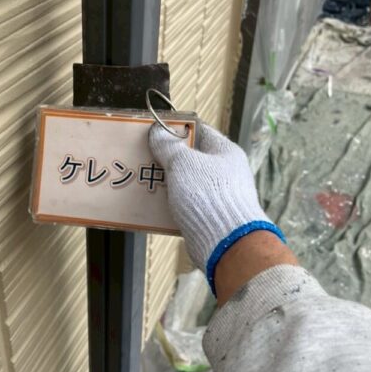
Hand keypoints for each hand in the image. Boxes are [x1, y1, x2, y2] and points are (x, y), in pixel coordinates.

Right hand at [149, 123, 285, 294]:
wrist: (227, 243)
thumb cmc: (210, 196)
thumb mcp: (184, 164)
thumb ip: (168, 147)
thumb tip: (158, 132)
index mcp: (225, 152)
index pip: (199, 130)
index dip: (176, 128)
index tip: (154, 130)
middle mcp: (224, 172)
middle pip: (190, 158)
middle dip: (166, 158)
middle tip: (143, 156)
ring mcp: (218, 195)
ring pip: (186, 182)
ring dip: (166, 182)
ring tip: (143, 180)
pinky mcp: (209, 216)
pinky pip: (185, 203)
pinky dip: (170, 203)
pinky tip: (153, 204)